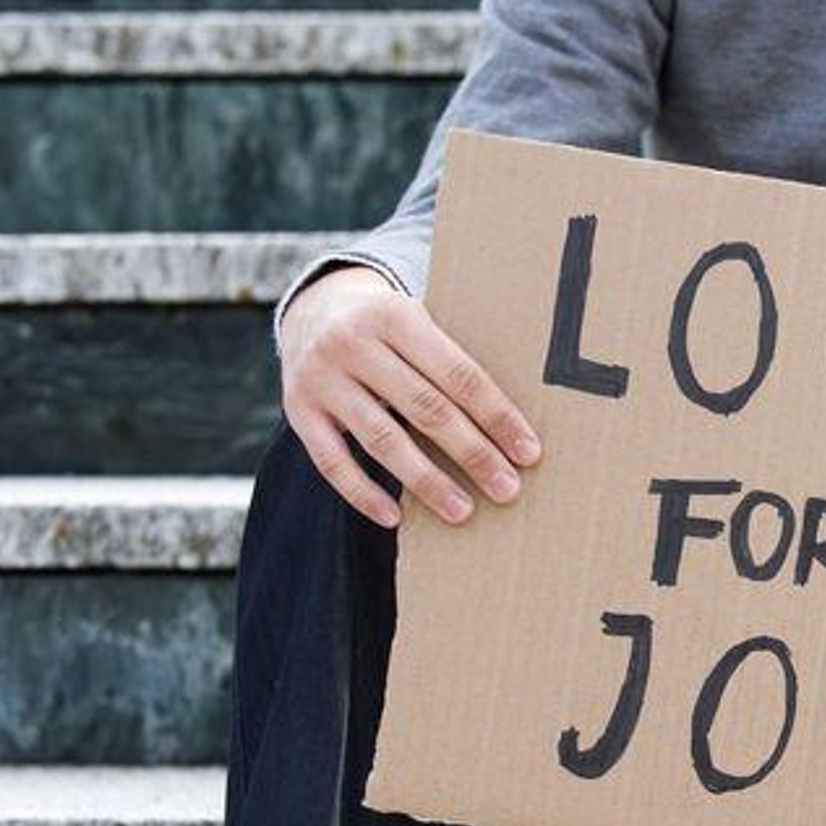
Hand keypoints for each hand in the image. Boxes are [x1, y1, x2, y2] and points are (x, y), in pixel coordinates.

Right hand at [279, 264, 541, 527]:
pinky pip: (330, 461)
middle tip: (507, 488)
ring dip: (426, 481)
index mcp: (396, 316)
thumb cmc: (390, 326)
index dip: (497, 416)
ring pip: (381, 439)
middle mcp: (353, 343)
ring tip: (462, 511)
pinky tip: (395, 517)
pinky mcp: (298, 409)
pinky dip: (362, 493)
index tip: (528, 452)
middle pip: (425, 409)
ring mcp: (321, 378)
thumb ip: (450, 358)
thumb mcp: (418, 319)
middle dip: (472, 453)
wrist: (314, 307)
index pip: (458, 374)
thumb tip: (512, 421)